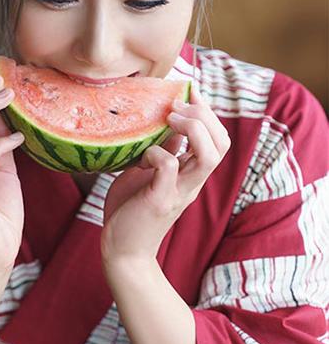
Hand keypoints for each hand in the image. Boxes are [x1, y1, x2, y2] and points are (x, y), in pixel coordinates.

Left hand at [101, 85, 230, 264]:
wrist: (122, 249)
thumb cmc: (133, 209)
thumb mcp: (150, 173)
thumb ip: (164, 152)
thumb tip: (167, 125)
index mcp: (192, 174)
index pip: (219, 139)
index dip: (209, 113)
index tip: (187, 93)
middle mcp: (192, 182)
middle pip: (222, 144)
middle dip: (205, 116)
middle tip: (176, 107)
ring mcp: (179, 191)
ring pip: (209, 156)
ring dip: (193, 129)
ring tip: (171, 119)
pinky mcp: (159, 199)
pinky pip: (169, 168)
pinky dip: (158, 153)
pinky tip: (143, 155)